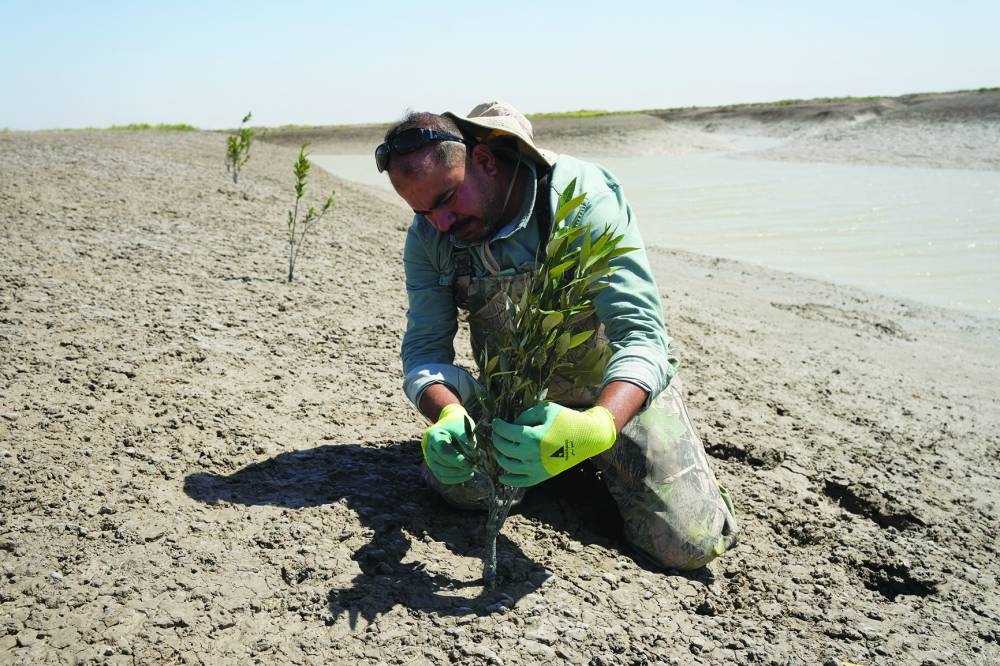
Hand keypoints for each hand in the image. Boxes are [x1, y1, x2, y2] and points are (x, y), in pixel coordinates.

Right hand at [421, 403, 475, 484]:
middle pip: (442, 464)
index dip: (458, 460)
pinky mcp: (434, 466)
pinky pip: (443, 477)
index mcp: (433, 435)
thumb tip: (473, 459)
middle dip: (460, 467)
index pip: (444, 452)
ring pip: (442, 473)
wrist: (451, 422)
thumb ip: (467, 443)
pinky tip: (467, 475)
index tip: (472, 462)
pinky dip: (455, 479)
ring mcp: (429, 458)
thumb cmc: (458, 424)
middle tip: (475, 465)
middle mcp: (428, 448)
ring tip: (472, 469)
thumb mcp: (464, 428)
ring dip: (458, 474)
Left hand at [491, 403, 616, 486]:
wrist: (588, 438)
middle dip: (496, 439)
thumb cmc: (567, 420)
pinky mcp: (541, 476)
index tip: (495, 422)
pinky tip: (501, 476)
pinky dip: (508, 480)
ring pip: (507, 465)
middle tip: (496, 433)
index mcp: (532, 437)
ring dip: (499, 456)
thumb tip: (511, 425)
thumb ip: (525, 416)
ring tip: (498, 448)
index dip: (497, 426)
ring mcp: (536, 468)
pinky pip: (520, 482)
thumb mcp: (545, 410)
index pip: (506, 432)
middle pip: (503, 449)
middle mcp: (531, 455)